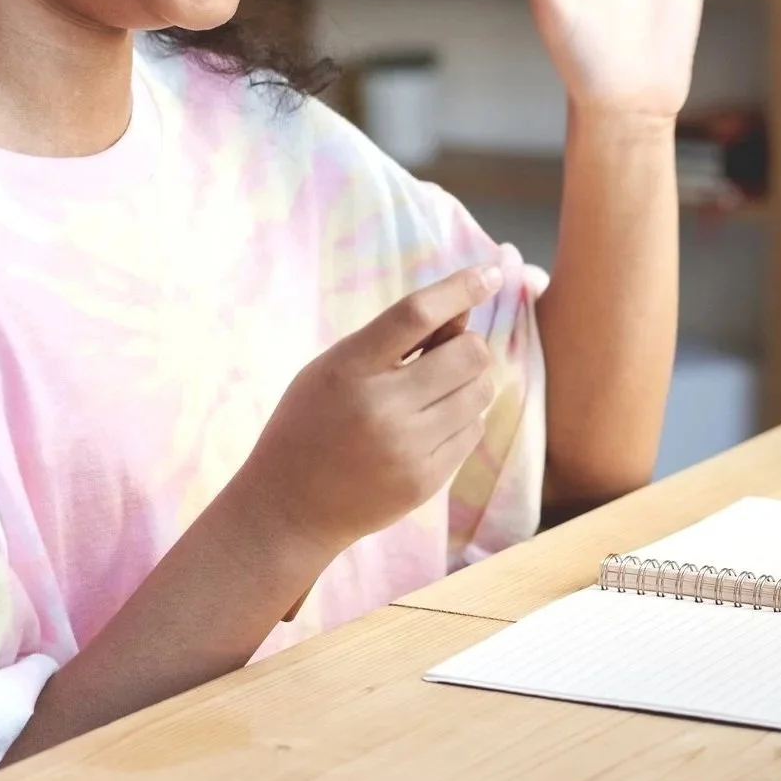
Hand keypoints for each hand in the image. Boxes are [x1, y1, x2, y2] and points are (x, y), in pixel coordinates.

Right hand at [239, 266, 504, 553]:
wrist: (290, 507)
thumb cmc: (311, 424)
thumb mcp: (336, 367)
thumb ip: (395, 339)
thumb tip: (463, 310)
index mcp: (348, 368)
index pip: (415, 313)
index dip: (459, 287)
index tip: (490, 273)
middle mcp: (380, 407)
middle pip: (468, 353)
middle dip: (466, 347)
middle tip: (441, 358)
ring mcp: (406, 447)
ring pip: (480, 392)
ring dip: (467, 385)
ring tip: (430, 396)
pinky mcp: (425, 480)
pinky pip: (473, 430)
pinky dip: (460, 421)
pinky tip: (426, 429)